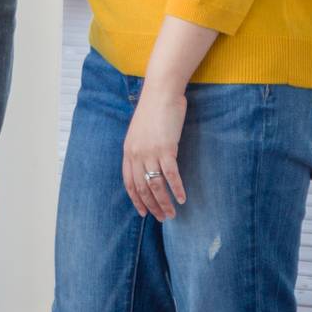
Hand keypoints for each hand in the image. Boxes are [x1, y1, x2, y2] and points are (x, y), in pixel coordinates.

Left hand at [122, 83, 187, 221]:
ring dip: (164, 202)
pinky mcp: (165, 148)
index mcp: (128, 150)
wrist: (161, 92)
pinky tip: (182, 198)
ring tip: (172, 214)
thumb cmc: (153, 110)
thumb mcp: (140, 131)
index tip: (143, 213)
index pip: (129, 182)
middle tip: (162, 218)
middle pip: (142, 187)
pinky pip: (171, 175)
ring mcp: (150, 152)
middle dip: (151, 206)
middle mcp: (136, 154)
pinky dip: (176, 189)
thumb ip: (141, 148)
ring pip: (155, 185)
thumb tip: (147, 163)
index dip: (136, 199)